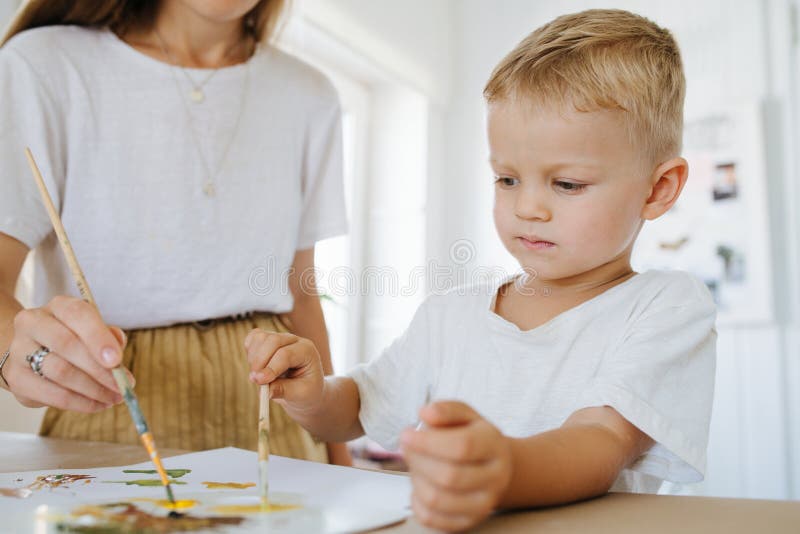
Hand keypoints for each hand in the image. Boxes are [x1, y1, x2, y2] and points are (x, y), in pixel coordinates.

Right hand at [4, 296, 128, 411]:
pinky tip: (97, 404)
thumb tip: (117, 352)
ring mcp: (19, 351)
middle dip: (100, 369)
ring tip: (114, 397)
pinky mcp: (16, 378)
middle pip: (67, 345)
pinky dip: (79, 402)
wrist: (31, 351)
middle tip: (122, 385)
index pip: (78, 314)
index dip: (98, 337)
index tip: (116, 360)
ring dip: (93, 389)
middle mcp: (33, 323)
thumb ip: (109, 336)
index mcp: (58, 306)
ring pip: (60, 372)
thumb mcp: (92, 330)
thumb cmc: (72, 338)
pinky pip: (51, 394)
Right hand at [244, 330, 324, 413]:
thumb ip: (284, 391)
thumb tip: (267, 391)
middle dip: (260, 361)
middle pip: (272, 340)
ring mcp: (279, 337)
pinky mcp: (267, 339)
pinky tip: (255, 366)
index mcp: (306, 351)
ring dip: (254, 358)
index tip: (260, 381)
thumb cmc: (305, 390)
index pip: (286, 354)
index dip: (271, 367)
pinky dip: (249, 351)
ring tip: (258, 376)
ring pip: (260, 337)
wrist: (304, 387)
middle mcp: (293, 340)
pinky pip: (253, 338)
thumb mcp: (300, 394)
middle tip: (254, 380)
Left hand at [400, 401, 512, 531]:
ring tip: (416, 464)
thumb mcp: (464, 414)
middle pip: (449, 476)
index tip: (406, 435)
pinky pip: (431, 518)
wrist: (493, 466)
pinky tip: (421, 484)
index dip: (428, 442)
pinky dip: (416, 500)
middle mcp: (495, 477)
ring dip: (416, 479)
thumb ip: (445, 410)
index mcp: (494, 445)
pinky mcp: (467, 521)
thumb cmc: (474, 438)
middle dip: (418, 460)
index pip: (462, 447)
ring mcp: (483, 503)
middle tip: (407, 447)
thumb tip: (426, 413)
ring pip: (437, 499)